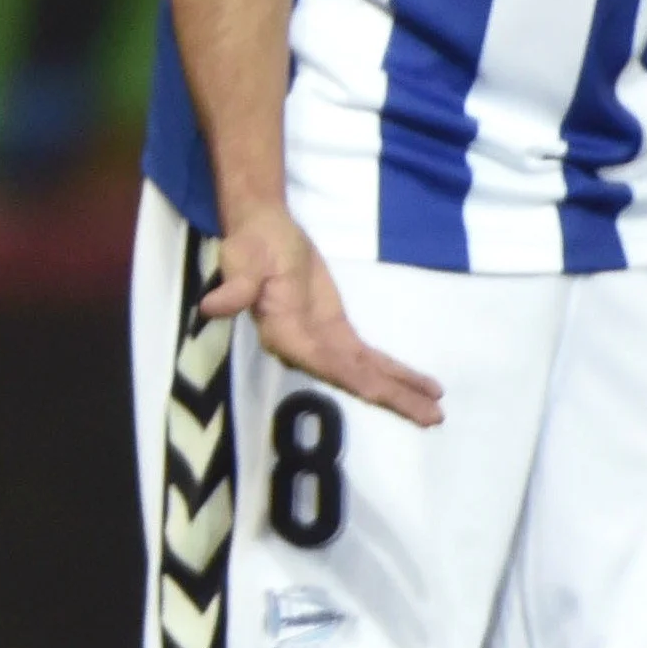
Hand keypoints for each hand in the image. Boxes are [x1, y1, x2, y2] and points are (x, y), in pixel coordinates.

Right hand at [196, 206, 443, 426]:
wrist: (264, 230)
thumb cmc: (252, 243)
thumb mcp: (242, 261)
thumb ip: (235, 288)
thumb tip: (211, 306)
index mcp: (283, 335)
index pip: (323, 363)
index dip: (354, 378)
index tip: (384, 393)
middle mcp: (304, 350)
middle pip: (352, 379)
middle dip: (391, 398)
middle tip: (431, 418)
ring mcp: (323, 345)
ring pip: (366, 375)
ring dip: (400, 392)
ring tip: (435, 413)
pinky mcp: (337, 334)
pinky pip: (369, 360)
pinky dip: (396, 373)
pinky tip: (422, 387)